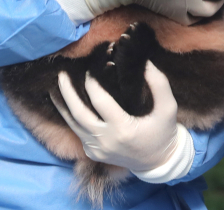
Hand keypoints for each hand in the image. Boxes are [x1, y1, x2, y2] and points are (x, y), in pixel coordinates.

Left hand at [51, 62, 194, 181]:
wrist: (159, 161)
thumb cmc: (163, 131)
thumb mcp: (168, 107)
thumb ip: (159, 83)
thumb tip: (144, 62)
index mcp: (123, 129)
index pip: (100, 101)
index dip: (92, 83)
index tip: (90, 69)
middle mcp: (105, 141)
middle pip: (78, 113)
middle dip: (67, 92)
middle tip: (62, 74)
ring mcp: (96, 149)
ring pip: (72, 124)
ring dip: (62, 105)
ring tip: (55, 88)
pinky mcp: (93, 153)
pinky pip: (78, 132)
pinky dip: (72, 117)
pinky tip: (69, 105)